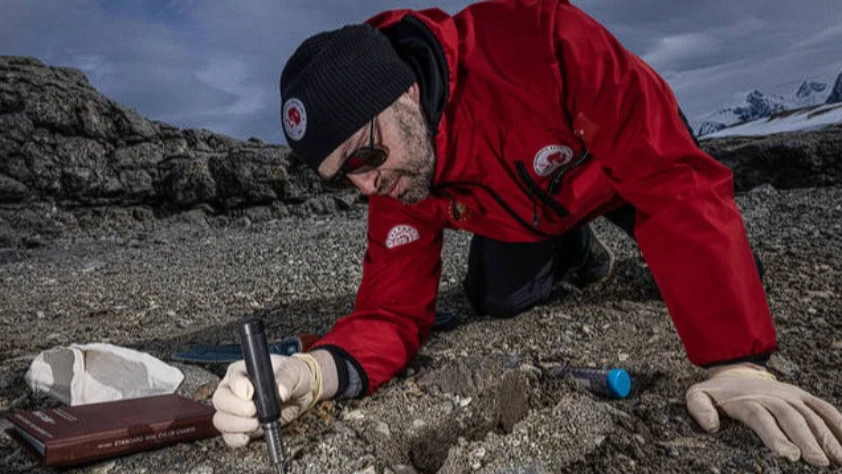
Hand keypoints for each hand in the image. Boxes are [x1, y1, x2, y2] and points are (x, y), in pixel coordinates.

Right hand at [212, 352, 325, 446]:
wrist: (301, 392)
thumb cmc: (291, 375)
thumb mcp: (291, 371)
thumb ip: (285, 380)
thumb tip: (282, 392)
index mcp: (241, 372)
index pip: (232, 378)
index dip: (238, 387)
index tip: (250, 393)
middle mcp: (233, 391)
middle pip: (220, 401)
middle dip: (236, 409)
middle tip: (253, 411)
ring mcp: (235, 410)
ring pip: (221, 420)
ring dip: (237, 425)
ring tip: (256, 423)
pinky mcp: (242, 427)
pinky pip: (230, 436)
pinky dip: (236, 438)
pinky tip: (247, 436)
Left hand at [686, 363, 841, 466]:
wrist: (736, 371)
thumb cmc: (717, 393)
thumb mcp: (697, 396)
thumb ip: (700, 409)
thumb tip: (710, 426)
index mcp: (747, 401)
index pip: (762, 418)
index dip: (776, 436)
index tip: (788, 454)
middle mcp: (773, 397)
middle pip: (791, 419)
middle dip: (807, 441)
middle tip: (819, 462)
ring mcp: (791, 395)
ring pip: (812, 415)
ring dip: (827, 436)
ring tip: (839, 459)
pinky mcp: (803, 397)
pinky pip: (824, 408)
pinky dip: (839, 423)